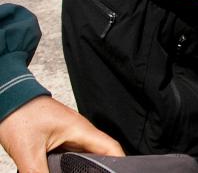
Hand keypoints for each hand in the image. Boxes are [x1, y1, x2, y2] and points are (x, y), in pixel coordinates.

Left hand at [0, 96, 123, 172]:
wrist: (8, 98)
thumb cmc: (20, 114)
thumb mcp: (28, 150)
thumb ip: (38, 172)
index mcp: (81, 130)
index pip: (111, 148)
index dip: (120, 163)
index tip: (122, 172)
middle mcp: (79, 132)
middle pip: (99, 154)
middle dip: (101, 168)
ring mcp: (69, 135)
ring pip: (84, 156)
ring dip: (85, 167)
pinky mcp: (59, 139)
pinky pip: (71, 155)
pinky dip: (71, 165)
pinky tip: (63, 171)